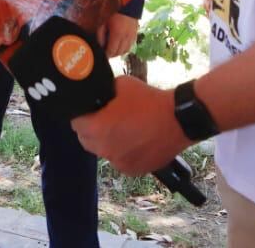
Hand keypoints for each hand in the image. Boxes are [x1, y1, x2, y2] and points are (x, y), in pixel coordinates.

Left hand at [72, 76, 189, 174]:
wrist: (177, 119)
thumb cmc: (148, 99)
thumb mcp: (120, 85)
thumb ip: (104, 94)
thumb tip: (98, 98)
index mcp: (96, 128)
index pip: (76, 123)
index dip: (83, 115)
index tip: (92, 110)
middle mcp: (103, 149)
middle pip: (86, 140)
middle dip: (92, 129)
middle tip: (106, 118)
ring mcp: (118, 162)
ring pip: (104, 151)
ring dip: (107, 142)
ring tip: (124, 129)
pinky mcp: (132, 170)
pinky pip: (120, 160)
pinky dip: (123, 152)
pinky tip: (135, 140)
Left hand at [98, 14, 138, 58]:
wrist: (128, 4)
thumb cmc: (114, 12)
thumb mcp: (104, 22)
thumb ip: (100, 34)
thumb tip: (100, 45)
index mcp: (117, 35)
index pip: (111, 51)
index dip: (106, 55)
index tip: (102, 54)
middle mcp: (126, 38)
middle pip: (118, 53)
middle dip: (111, 54)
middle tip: (106, 51)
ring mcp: (132, 37)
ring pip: (125, 51)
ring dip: (118, 52)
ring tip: (113, 49)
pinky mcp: (135, 35)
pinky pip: (130, 47)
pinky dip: (124, 48)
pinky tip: (120, 45)